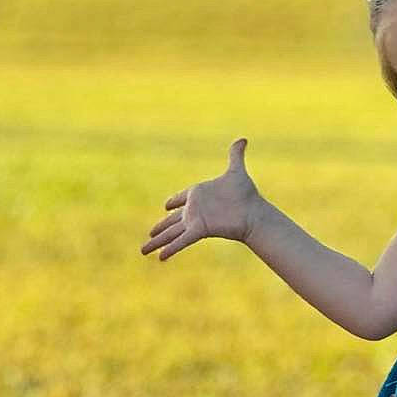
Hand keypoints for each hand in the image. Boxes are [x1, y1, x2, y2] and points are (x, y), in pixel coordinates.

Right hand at [140, 138, 260, 261]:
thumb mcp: (236, 171)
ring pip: (171, 233)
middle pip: (171, 221)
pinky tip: (160, 257)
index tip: (166, 205)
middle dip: (159, 228)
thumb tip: (243, 138)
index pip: (181, 198)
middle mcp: (194, 210)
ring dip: (157, 241)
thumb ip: (235, 155)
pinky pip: (181, 240)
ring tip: (143, 251)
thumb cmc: (246, 194)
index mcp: (198, 195)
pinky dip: (171, 248)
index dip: (174, 201)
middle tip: (149, 234)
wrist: (254, 212)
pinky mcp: (199, 231)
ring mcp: (195, 221)